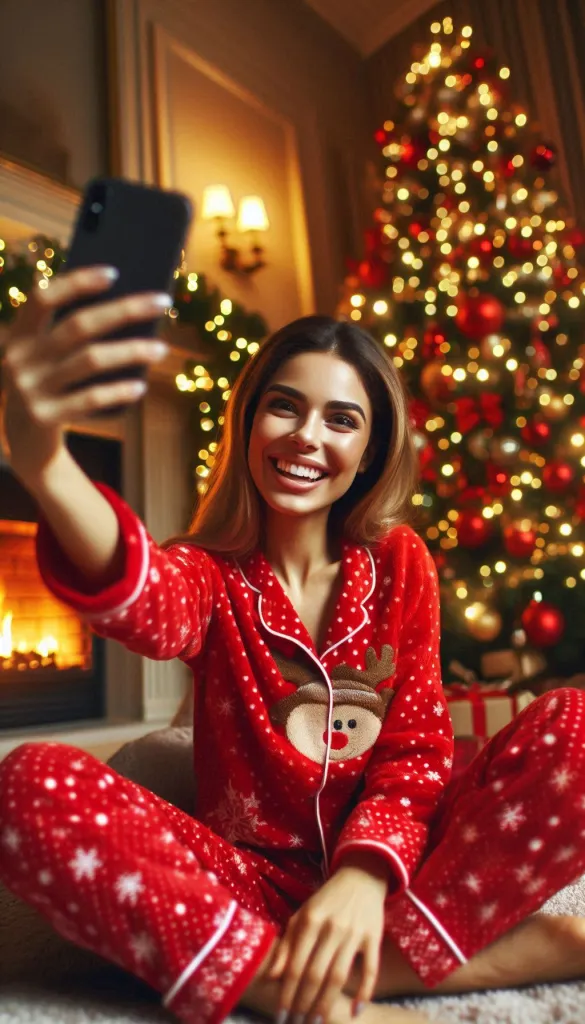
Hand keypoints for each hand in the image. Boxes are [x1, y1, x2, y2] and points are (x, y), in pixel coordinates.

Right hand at [1, 266, 170, 484]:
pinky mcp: (45, 417)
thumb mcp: (48, 360)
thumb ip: (71, 337)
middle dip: (125, 310)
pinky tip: (140, 386)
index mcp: (19, 336)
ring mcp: (31, 389)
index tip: (114, 272)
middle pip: (79, 325)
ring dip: (132, 351)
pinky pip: (91, 398)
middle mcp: (21, 359)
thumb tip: (129, 311)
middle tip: (162, 302)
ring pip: (91, 360)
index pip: (44, 298)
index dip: (77, 283)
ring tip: (162, 349)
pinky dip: (118, 390)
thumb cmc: (50, 389)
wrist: (26, 445)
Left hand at [267, 857, 387, 1022]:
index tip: (281, 1015)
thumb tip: (272, 976)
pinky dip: (364, 992)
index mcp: (310, 920)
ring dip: (327, 1003)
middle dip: (304, 1004)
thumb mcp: (302, 915)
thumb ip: (287, 944)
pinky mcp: (374, 936)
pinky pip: (370, 969)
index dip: (287, 993)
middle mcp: (331, 927)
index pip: (295, 964)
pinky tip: (355, 1011)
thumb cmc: (326, 900)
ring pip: (339, 976)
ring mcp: (354, 932)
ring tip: (317, 1022)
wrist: (361, 876)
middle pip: (315, 974)